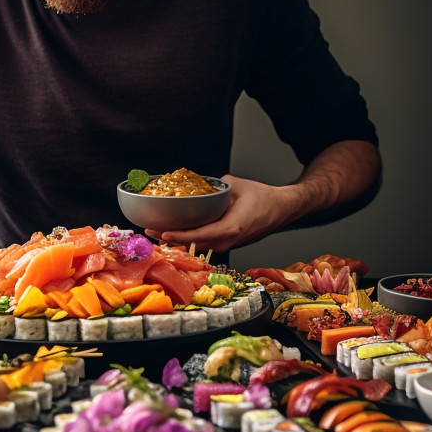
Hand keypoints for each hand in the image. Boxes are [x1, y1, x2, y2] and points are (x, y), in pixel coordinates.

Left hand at [144, 175, 294, 254]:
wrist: (282, 208)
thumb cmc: (263, 198)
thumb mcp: (235, 186)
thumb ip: (213, 189)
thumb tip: (195, 187)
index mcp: (231, 227)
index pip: (200, 235)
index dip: (180, 236)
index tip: (163, 233)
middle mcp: (228, 241)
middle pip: (194, 243)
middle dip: (170, 238)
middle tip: (148, 230)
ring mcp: (227, 244)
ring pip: (197, 245)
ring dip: (177, 239)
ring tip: (155, 231)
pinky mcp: (226, 243)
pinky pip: (203, 242)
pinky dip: (187, 238)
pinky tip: (174, 231)